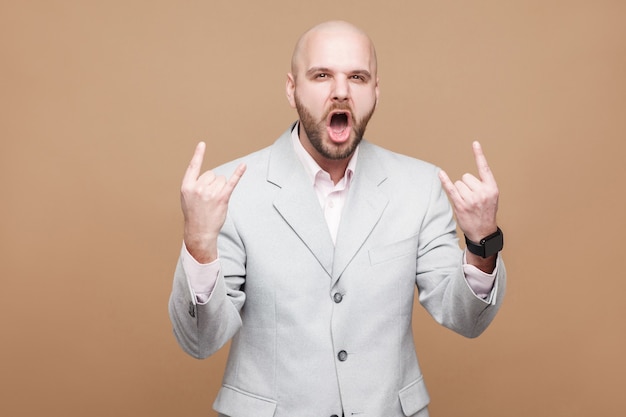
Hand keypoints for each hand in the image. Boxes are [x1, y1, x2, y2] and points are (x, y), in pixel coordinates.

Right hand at [180, 142, 245, 262]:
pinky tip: (244, 166)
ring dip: (220, 188)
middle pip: (212, 174)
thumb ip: (194, 185)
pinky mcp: (222, 199)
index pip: (193, 167)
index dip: (198, 155)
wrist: (199, 232)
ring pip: (221, 179)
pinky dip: (238, 174)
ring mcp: (210, 193)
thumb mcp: (187, 198)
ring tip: (214, 202)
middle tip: (208, 199)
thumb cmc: (194, 215)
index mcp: (187, 186)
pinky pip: (231, 182)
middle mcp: (198, 188)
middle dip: (212, 184)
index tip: (202, 144)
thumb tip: (210, 176)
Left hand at [438, 141, 498, 243]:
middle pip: (466, 177)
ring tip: (467, 203)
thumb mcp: (491, 197)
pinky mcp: (461, 205)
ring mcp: (471, 199)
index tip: (474, 143)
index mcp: (492, 188)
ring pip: (458, 184)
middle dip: (466, 185)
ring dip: (459, 192)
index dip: (479, 155)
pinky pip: (451, 189)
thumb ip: (482, 186)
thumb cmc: (486, 212)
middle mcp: (482, 192)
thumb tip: (465, 179)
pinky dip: (445, 181)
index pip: (484, 168)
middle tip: (472, 198)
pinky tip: (440, 174)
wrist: (483, 232)